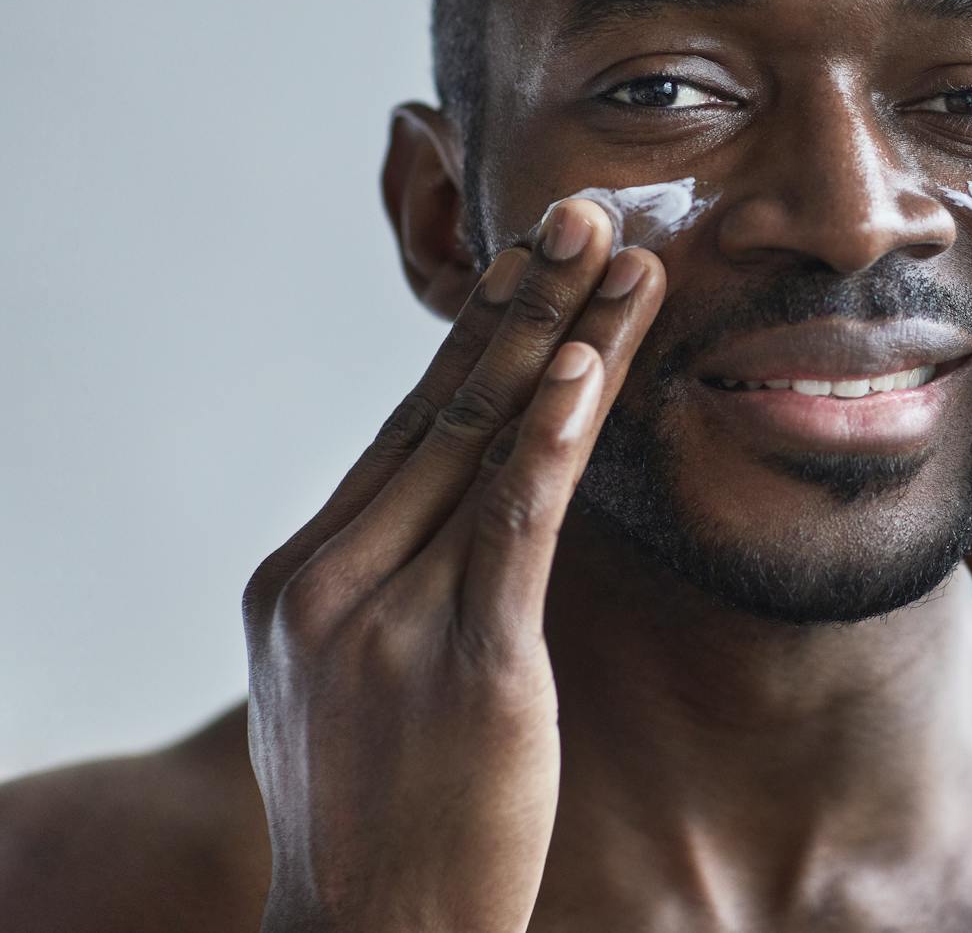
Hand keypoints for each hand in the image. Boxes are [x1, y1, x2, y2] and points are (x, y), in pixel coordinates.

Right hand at [240, 199, 662, 932]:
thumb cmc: (381, 814)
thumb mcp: (358, 682)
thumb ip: (394, 586)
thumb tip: (467, 509)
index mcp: (302, 575)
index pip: (406, 427)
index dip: (480, 335)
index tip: (533, 258)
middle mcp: (328, 577)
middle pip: (442, 408)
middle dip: (521, 299)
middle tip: (579, 207)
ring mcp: (384, 616)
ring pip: (486, 441)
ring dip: (563, 336)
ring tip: (620, 252)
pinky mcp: (462, 661)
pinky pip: (514, 522)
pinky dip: (554, 435)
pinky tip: (591, 364)